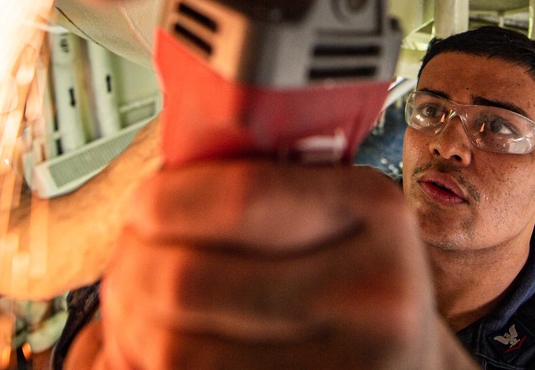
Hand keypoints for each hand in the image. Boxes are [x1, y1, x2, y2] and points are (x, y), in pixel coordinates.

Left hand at [67, 160, 477, 368]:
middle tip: (128, 260)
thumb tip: (159, 183)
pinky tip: (151, 351)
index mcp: (373, 212)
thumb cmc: (354, 280)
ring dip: (129, 324)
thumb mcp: (337, 212)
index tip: (143, 206)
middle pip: (187, 281)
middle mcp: (374, 296)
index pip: (240, 197)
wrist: (406, 364)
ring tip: (135, 309)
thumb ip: (266, 184)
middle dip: (131, 267)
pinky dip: (139, 364)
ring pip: (173, 349)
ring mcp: (347, 368)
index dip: (166, 201)